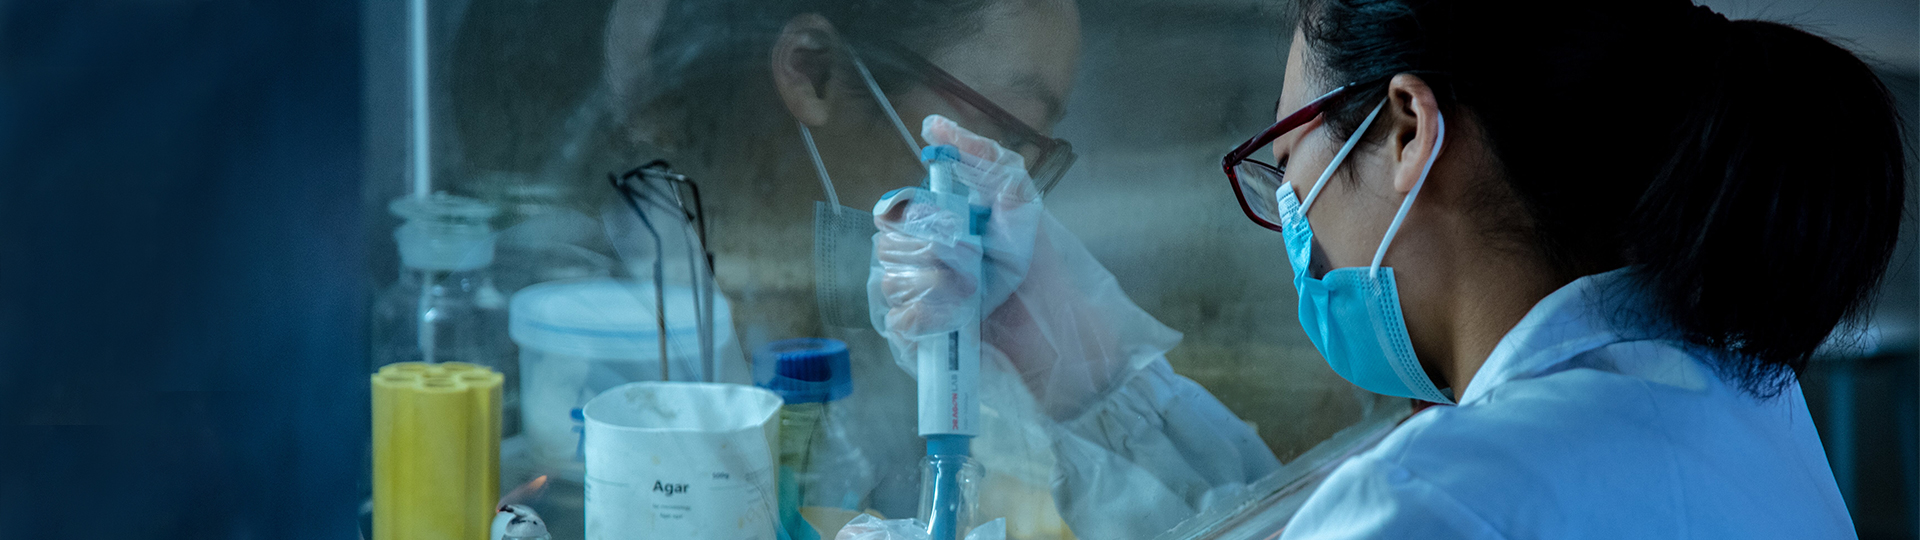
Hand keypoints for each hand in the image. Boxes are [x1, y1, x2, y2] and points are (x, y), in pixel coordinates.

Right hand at [869, 115, 1179, 419]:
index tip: (950, 223)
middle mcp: (916, 260)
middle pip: (887, 246)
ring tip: (973, 293)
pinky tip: (957, 317)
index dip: (911, 214)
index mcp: (931, 227)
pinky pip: (898, 322)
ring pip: (890, 282)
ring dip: (934, 285)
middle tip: (973, 261)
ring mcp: (914, 299)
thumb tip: (932, 124)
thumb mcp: (1016, 197)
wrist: (1052, 322)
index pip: (890, 211)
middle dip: (931, 252)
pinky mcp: (919, 338)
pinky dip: (927, 318)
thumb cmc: (1034, 261)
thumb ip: (981, 156)